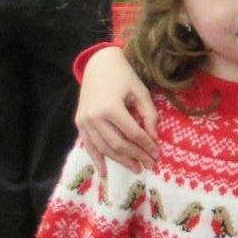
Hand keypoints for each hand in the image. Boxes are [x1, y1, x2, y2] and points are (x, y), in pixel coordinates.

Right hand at [76, 47, 157, 179]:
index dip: (146, 145)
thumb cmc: (124, 76)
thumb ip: (149, 115)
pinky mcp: (79, 122)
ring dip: (120, 161)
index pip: (132, 133)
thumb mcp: (141, 92)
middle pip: (118, 144)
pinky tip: (105, 173)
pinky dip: (96, 159)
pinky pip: (88, 145)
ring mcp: (84, 121)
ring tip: (135, 169)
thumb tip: (154, 139)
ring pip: (103, 148)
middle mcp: (94, 116)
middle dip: (135, 156)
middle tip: (149, 164)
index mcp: (111, 107)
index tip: (157, 153)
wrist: (99, 64)